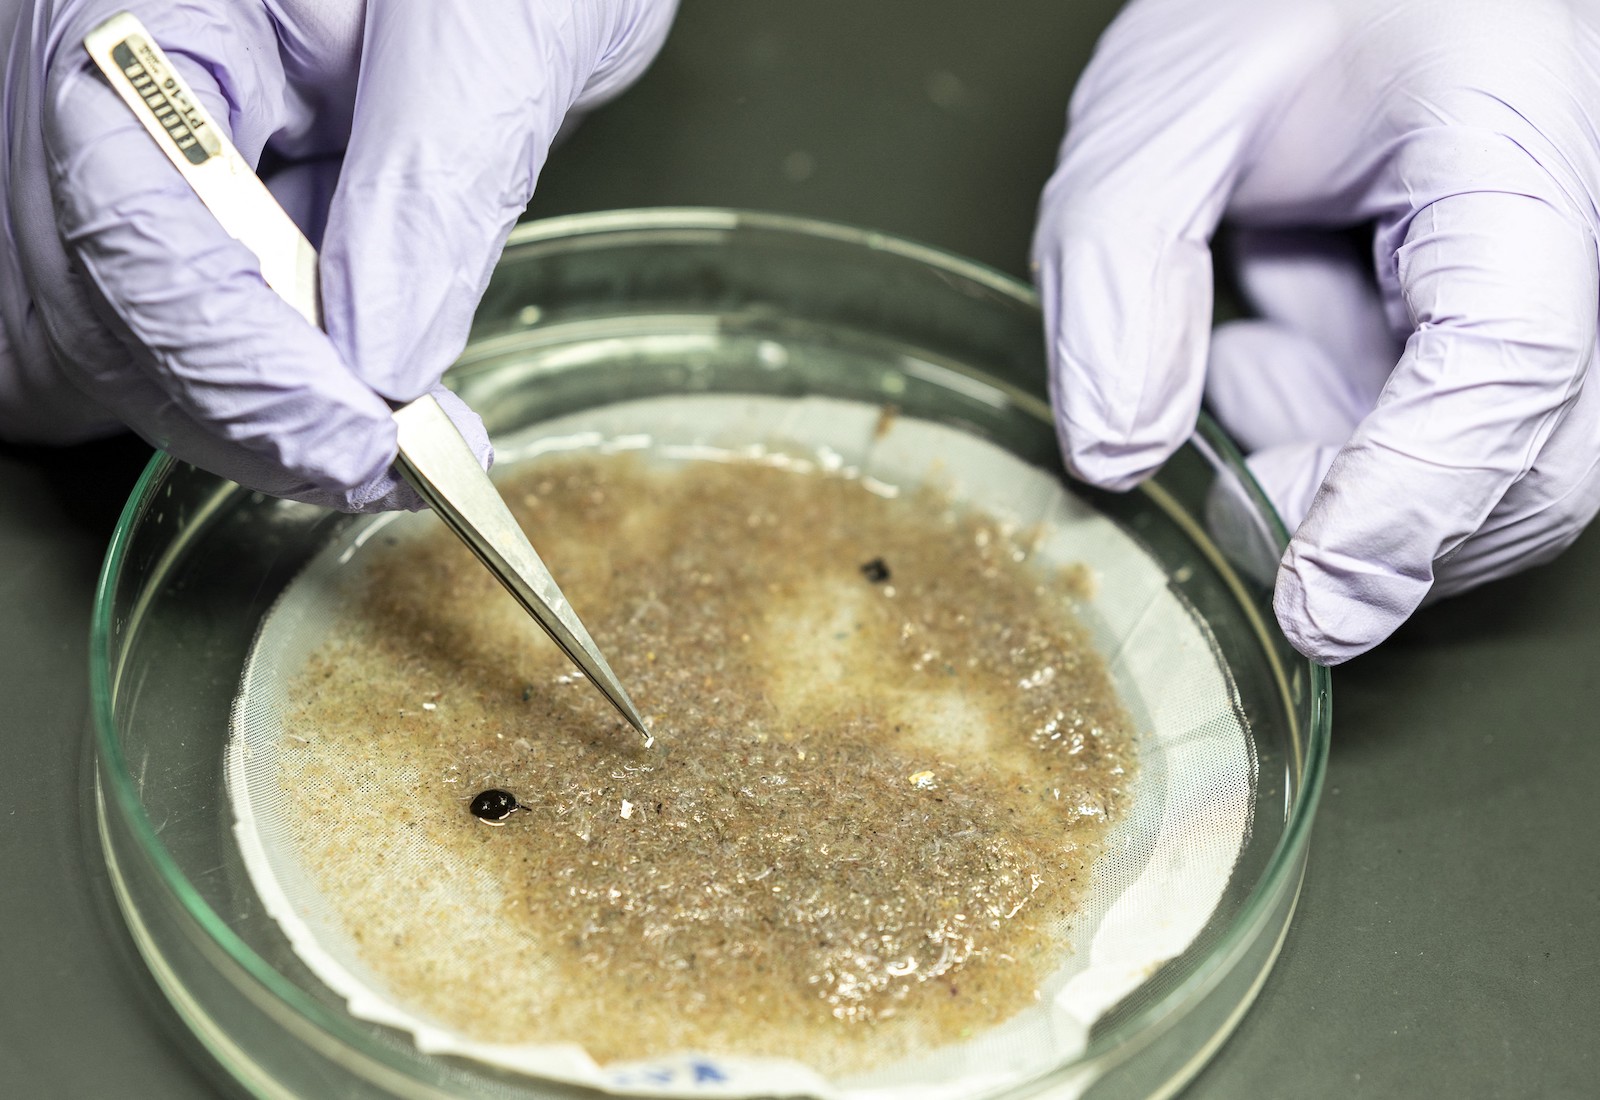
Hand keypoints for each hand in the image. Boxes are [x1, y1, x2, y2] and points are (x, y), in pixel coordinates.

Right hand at [0, 0, 675, 509]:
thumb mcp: (494, 26)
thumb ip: (428, 185)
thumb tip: (382, 360)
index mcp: (145, 0)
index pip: (124, 205)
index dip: (229, 353)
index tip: (355, 440)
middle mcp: (115, 79)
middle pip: (101, 298)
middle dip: (246, 405)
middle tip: (395, 460)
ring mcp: (147, 152)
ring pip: (124, 340)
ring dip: (255, 415)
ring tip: (399, 439)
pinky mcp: (200, 209)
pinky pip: (181, 336)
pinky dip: (269, 393)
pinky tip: (364, 403)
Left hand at [1032, 0, 1599, 661]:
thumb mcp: (1157, 106)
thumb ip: (1118, 270)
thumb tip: (1115, 459)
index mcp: (1519, 152)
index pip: (1509, 365)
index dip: (1407, 501)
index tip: (1308, 597)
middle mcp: (1572, 232)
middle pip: (1535, 461)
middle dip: (1374, 519)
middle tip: (1235, 487)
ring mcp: (1549, 277)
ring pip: (1491, 462)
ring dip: (1345, 464)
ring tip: (1243, 350)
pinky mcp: (1503, 310)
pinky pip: (1446, 423)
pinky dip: (1343, 424)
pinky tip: (1268, 341)